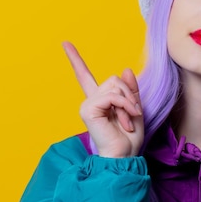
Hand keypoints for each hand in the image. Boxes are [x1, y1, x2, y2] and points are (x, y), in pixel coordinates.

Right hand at [62, 41, 143, 157]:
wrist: (124, 158)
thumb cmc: (129, 139)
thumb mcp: (135, 109)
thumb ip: (130, 90)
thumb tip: (125, 68)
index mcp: (100, 101)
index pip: (85, 76)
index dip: (75, 59)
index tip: (65, 43)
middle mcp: (90, 101)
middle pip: (114, 79)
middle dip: (129, 94)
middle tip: (133, 113)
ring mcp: (87, 105)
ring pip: (114, 84)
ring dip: (128, 102)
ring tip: (128, 119)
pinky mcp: (88, 110)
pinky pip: (112, 96)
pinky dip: (125, 105)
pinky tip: (126, 120)